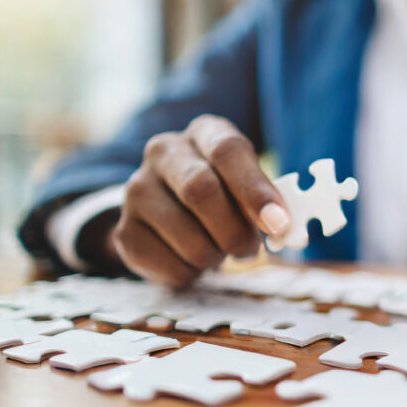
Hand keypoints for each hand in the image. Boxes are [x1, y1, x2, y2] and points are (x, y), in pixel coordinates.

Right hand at [109, 115, 289, 286]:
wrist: (168, 209)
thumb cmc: (224, 192)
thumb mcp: (247, 183)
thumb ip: (266, 199)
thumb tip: (281, 226)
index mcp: (204, 132)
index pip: (227, 151)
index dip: (256, 191)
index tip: (279, 224)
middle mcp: (164, 152)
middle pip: (200, 190)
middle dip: (235, 230)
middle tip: (250, 249)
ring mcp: (137, 190)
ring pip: (188, 237)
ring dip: (215, 256)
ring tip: (218, 250)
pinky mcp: (125, 231)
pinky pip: (170, 265)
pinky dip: (194, 273)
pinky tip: (193, 260)